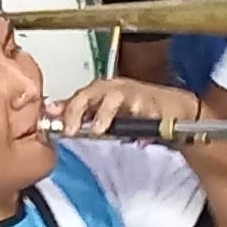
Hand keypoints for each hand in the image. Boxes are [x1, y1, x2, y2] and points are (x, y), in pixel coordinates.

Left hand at [44, 77, 198, 138]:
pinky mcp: (156, 106)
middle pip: (95, 93)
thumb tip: (52, 110)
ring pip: (118, 100)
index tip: (59, 126)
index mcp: (104, 89)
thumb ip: (80, 109)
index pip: (81, 95)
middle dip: (82, 110)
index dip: (68, 110)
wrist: (174, 108)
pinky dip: (141, 129)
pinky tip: (138, 139)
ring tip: (100, 130)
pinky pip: (145, 116)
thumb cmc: (137, 106)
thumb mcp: (105, 107)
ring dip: (107, 114)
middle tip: (74, 130)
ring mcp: (137, 95)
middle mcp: (118, 88)